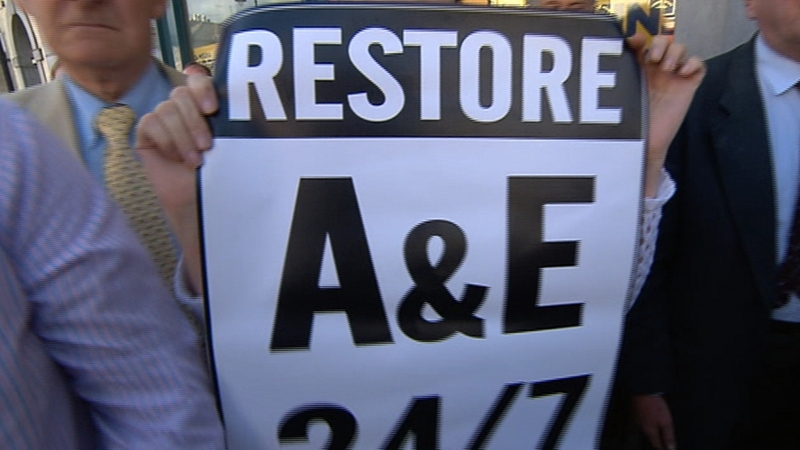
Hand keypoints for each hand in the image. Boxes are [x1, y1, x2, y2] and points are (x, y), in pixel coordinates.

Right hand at [135, 74, 217, 295]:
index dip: (202, 88)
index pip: (198, 79)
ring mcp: (164, 120)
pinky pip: (151, 122)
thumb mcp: (230, 142)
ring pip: (167, 108)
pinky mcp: (147, 134)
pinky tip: (176, 159)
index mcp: (205, 105)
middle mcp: (184, 109)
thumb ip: (227, 116)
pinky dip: (166, 141)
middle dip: (195, 120)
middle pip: (181, 92)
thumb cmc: (221, 175)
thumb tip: (228, 87)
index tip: (212, 109)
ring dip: (183, 136)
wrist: (202, 203)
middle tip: (206, 146)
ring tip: (195, 160)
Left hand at [627, 33, 704, 197]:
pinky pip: (698, 65)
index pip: (642, 44)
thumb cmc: (631, 122)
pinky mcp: (687, 85)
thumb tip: (605, 67)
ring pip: (680, 49)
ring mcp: (673, 76)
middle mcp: (657, 70)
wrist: (646, 142)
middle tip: (652, 57)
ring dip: (675, 52)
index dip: (639, 39)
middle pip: (663, 42)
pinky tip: (682, 72)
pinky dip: (693, 63)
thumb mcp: (620, 97)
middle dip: (659, 44)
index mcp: (639, 70)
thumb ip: (615, 80)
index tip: (633, 42)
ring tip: (666, 67)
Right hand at [632, 394, 675, 449]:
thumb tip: (671, 449)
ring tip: (662, 432)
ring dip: (655, 432)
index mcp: (650, 431)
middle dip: (659, 441)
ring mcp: (639, 419)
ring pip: (648, 430)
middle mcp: (643, 427)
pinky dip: (651, 424)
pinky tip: (654, 420)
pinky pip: (645, 422)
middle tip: (666, 443)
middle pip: (652, 438)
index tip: (669, 449)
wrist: (644, 390)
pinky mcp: (638, 412)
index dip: (663, 448)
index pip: (657, 445)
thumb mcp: (666, 422)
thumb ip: (668, 436)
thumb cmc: (655, 406)